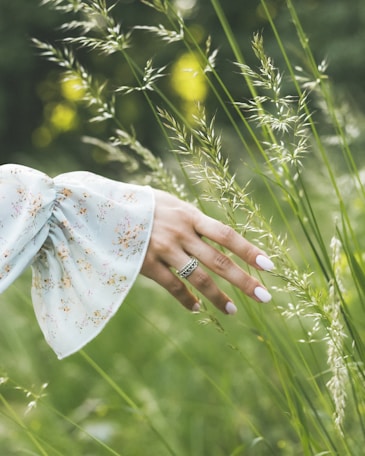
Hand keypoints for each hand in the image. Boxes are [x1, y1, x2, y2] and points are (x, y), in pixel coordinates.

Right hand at [141, 189, 273, 313]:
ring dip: (218, 296)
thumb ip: (191, 219)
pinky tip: (197, 308)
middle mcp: (180, 233)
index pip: (226, 235)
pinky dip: (187, 299)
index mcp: (189, 215)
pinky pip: (172, 287)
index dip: (249, 250)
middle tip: (265, 297)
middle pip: (219, 261)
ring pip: (198, 278)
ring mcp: (163, 250)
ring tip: (232, 310)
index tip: (269, 266)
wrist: (101, 207)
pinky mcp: (146, 264)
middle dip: (244, 280)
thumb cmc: (141, 204)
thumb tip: (215, 235)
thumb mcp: (170, 203)